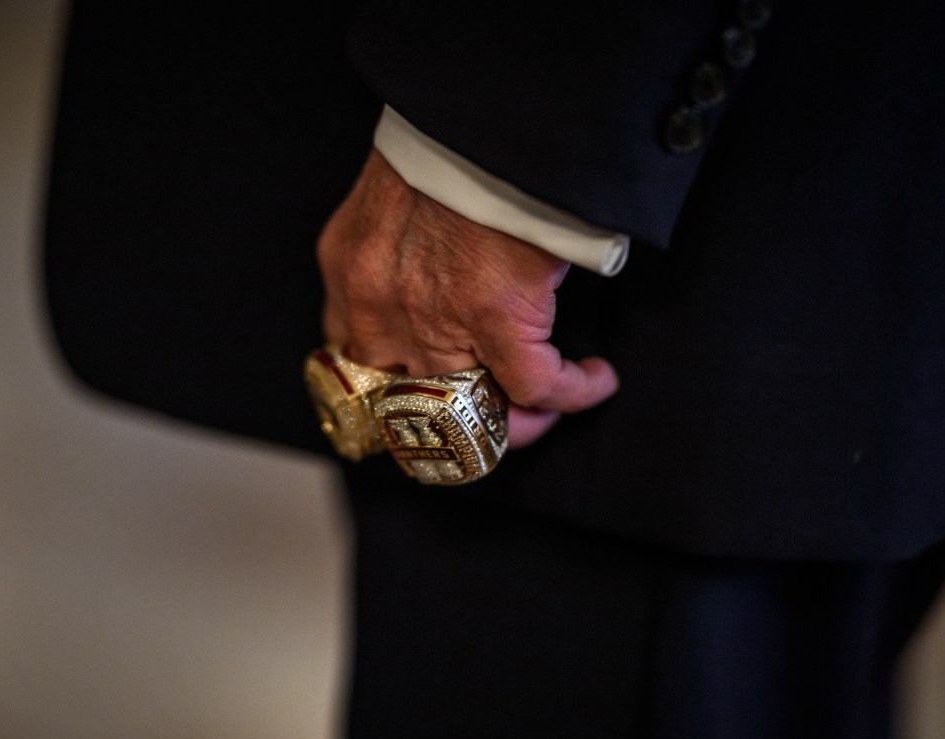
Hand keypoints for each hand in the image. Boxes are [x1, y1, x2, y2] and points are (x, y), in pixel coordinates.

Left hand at [316, 149, 618, 448]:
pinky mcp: (493, 318)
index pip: (357, 358)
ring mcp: (432, 322)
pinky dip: (570, 392)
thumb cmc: (446, 140)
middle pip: (410, 405)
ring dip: (517, 417)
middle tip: (500, 414)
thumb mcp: (392, 194)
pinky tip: (595, 378)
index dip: (400, 387)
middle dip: (458, 418)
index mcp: (349, 269)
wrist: (480, 113)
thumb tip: (438, 271)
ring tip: (548, 407)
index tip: (435, 389)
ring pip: (471, 409)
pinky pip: (534, 386)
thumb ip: (395, 243)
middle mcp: (377, 308)